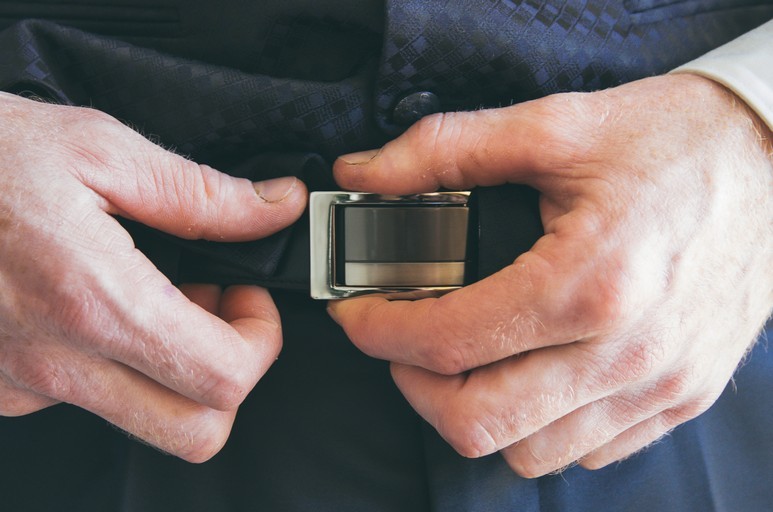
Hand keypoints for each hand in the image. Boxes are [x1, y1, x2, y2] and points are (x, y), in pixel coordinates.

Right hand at [0, 92, 306, 460]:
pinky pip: (86, 398)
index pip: (222, 379)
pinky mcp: (1, 386)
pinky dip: (116, 361)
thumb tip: (276, 207)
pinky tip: (100, 304)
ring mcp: (23, 383)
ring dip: (175, 369)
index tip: (248, 295)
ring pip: (143, 420)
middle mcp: (54, 360)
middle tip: (217, 310)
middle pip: (194, 432)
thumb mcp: (99, 149)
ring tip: (157, 296)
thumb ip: (201, 193)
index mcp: (93, 299)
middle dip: (230, 376)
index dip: (261, 340)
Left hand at [329, 74, 772, 476]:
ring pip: (528, 452)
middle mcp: (626, 352)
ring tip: (462, 358)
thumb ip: (444, 151)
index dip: (379, 331)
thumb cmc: (675, 144)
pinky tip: (529, 373)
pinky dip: (537, 425)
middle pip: (478, 421)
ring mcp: (657, 386)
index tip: (358, 312)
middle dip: (415, 386)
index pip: (449, 342)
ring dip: (475, 411)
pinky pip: (585, 452)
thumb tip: (365, 174)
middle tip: (402, 342)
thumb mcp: (554, 127)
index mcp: (590, 283)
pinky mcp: (678, 398)